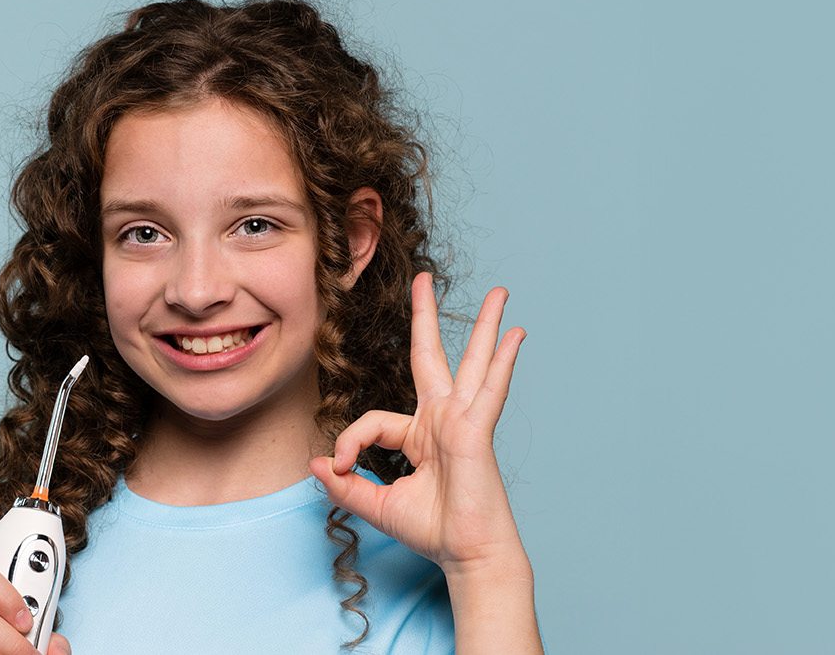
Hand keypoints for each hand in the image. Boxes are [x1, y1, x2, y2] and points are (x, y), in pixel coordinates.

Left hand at [310, 273, 530, 578]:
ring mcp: (463, 421)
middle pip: (431, 357)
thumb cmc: (431, 530)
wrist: (465, 554)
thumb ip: (345, 485)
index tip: (342, 467)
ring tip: (500, 293)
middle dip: (425, 316)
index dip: (351, 441)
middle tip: (423, 280)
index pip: (374, 420)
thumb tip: (318, 463)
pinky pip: (490, 390)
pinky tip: (516, 335)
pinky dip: (503, 362)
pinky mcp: (477, 431)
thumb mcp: (376, 504)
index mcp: (419, 435)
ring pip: (474, 362)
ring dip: (487, 326)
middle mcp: (442, 420)